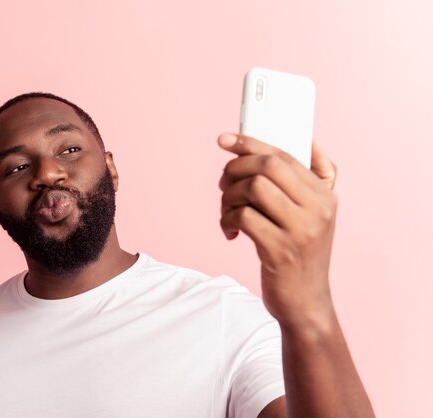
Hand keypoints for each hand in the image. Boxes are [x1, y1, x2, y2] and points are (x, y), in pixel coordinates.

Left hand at [217, 133, 337, 329]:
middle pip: (268, 166)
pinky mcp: (280, 250)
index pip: (285, 155)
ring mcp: (300, 230)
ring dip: (229, 196)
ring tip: (228, 212)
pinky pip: (244, 216)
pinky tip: (231, 231)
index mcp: (325, 196)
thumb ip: (317, 181)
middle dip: (236, 168)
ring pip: (254, 188)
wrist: (306, 303)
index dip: (250, 143)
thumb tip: (310, 141)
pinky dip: (228, 219)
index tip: (224, 140)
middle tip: (223, 184)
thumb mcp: (318, 217)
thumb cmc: (302, 256)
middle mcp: (318, 209)